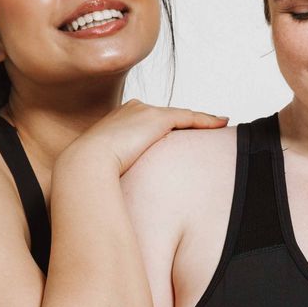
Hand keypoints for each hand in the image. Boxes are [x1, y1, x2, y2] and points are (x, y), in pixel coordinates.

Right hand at [71, 99, 227, 176]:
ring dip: (200, 120)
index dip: (161, 131)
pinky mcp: (158, 119)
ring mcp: (144, 113)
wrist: (86, 164)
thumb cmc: (88, 175)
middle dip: (183, 123)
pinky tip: (222, 122)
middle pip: (164, 117)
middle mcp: (130, 111)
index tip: (171, 138)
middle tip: (202, 129)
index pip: (144, 124)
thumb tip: (118, 195)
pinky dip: (206, 120)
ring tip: (219, 123)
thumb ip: (115, 173)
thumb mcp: (102, 171)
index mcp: (115, 122)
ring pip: (180, 116)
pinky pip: (189, 117)